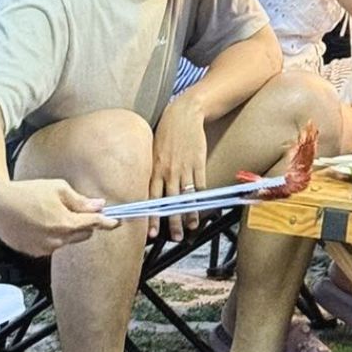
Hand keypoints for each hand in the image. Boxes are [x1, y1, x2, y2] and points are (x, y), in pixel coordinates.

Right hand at [0, 179, 118, 256]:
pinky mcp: (32, 252)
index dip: (108, 222)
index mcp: (65, 224)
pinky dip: (53, 235)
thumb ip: (81, 200)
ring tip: (52, 213)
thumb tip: (99, 205)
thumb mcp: (58, 188)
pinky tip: (41, 222)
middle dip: (86, 224)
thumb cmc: (26, 192)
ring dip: (68, 230)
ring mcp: (43, 248)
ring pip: (67, 240)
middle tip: (80, 210)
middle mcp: (55, 240)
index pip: (94, 224)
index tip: (117, 222)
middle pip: (83, 235)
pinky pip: (51, 245)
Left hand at [149, 97, 207, 240]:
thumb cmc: (166, 132)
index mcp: (154, 169)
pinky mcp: (198, 163)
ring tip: (190, 228)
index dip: (152, 216)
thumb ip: (151, 169)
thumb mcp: (153, 150)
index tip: (152, 233)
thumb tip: (148, 188)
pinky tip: (202, 209)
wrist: (184, 114)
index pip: (152, 199)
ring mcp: (184, 168)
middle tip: (174, 237)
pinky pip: (199, 185)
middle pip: (169, 202)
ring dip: (188, 214)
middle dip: (172, 221)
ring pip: (185, 197)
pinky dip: (201, 199)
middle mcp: (168, 171)